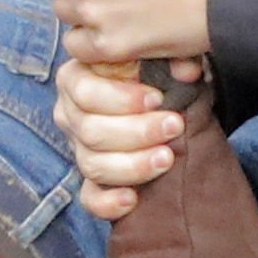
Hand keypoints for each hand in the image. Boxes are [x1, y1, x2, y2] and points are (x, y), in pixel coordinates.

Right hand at [56, 50, 199, 220]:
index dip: (121, 98)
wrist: (166, 101)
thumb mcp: (161, 54)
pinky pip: (90, 198)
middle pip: (91, 131)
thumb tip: (187, 70)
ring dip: (133, 164)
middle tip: (174, 126)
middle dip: (137, 131)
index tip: (158, 99)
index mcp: (77, 78)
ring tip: (167, 158)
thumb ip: (171, 56)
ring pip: (93, 165)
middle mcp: (71, 115)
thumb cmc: (156, 72)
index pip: (85, 92)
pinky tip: (132, 200)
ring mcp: (80, 149)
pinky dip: (108, 203)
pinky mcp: (92, 180)